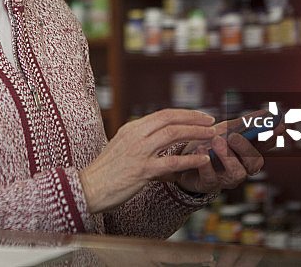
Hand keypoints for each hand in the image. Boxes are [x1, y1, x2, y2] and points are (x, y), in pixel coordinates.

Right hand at [79, 108, 214, 213]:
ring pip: (172, 135)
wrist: (89, 188)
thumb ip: (143, 146)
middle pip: (169, 119)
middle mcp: (135, 136)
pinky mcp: (142, 170)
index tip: (200, 116)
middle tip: (211, 121)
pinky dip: (190, 159)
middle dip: (193, 119)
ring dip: (195, 134)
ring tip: (211, 136)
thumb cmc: (106, 172)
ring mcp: (138, 152)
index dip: (184, 114)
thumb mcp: (122, 149)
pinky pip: (171, 162)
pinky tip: (202, 160)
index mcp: (131, 128)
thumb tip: (165, 152)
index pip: (162, 114)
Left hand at [174, 114, 270, 194]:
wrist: (185, 159)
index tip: (277, 126)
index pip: (264, 146)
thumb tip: (267, 113)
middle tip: (233, 136)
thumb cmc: (210, 144)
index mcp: (247, 153)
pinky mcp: (208, 183)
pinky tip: (200, 149)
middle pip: (254, 163)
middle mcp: (241, 167)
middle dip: (246, 148)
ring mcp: (226, 178)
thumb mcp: (226, 130)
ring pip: (236, 173)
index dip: (271, 137)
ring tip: (216, 142)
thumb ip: (244, 123)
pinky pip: (210, 176)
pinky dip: (206, 163)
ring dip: (227, 156)